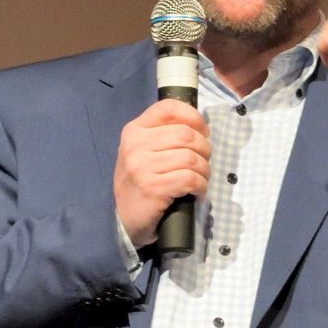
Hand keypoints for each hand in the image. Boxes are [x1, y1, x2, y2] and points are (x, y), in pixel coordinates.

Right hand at [114, 99, 210, 247]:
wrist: (123, 220)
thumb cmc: (139, 182)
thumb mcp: (143, 151)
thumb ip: (163, 134)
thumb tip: (199, 126)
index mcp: (134, 130)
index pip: (168, 108)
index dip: (194, 117)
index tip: (203, 131)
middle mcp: (135, 145)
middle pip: (186, 134)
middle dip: (204, 148)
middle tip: (203, 162)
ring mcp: (142, 167)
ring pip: (191, 158)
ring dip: (204, 170)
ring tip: (199, 178)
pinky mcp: (152, 188)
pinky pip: (190, 179)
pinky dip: (200, 185)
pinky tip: (196, 190)